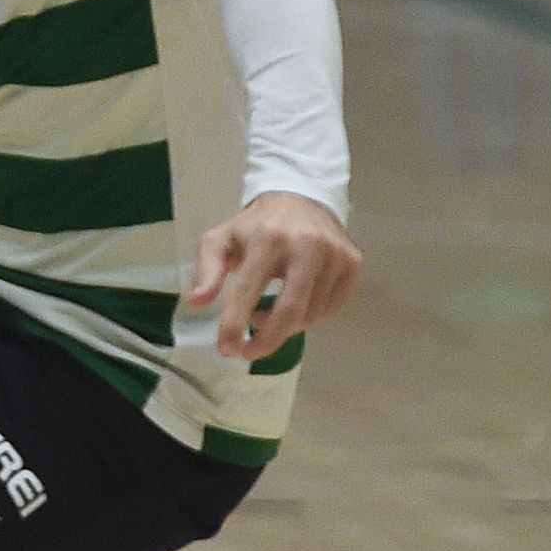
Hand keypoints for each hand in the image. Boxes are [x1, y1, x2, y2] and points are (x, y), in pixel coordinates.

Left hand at [186, 191, 360, 360]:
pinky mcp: (353, 264)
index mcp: (268, 239)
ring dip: (285, 327)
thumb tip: (197, 302)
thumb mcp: (220, 239)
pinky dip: (309, 319)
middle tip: (248, 353)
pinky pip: (331, 309)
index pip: (249, 290)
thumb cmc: (255, 226)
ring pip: (311, 314)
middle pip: (290, 311)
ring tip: (265, 316)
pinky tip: (293, 306)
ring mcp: (335, 255)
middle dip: (267, 340)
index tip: (227, 350)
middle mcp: (307, 246)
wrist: (301, 198)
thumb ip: (207, 269)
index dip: (236, 324)